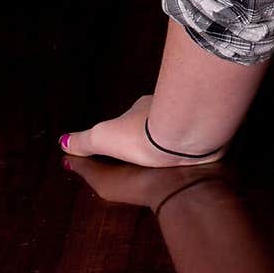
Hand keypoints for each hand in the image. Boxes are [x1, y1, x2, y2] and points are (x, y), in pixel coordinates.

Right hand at [59, 94, 227, 167]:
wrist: (186, 137)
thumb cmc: (142, 135)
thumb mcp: (103, 138)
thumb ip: (84, 142)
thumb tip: (64, 142)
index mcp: (144, 108)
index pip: (133, 118)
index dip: (128, 132)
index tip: (127, 146)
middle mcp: (170, 110)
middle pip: (160, 124)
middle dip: (155, 138)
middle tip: (149, 158)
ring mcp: (191, 122)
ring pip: (181, 132)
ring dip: (176, 144)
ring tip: (169, 165)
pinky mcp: (209, 136)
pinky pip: (199, 143)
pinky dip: (194, 151)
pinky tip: (190, 165)